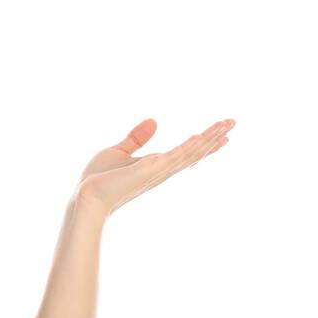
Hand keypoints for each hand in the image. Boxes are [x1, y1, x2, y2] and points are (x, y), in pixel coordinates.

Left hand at [74, 118, 234, 216]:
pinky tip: (200, 137)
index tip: (224, 132)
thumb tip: (154, 120)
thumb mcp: (119, 151)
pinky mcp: (147, 172)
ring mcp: (156, 172)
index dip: (205, 143)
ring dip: (208, 138)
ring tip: (225, 124)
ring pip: (188, 153)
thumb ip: (136, 138)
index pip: (186, 152)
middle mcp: (161, 171)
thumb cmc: (98, 180)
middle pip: (194, 152)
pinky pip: (172, 158)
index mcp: (156, 166)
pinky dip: (187, 148)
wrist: (85, 197)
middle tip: (233, 122)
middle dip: (214, 137)